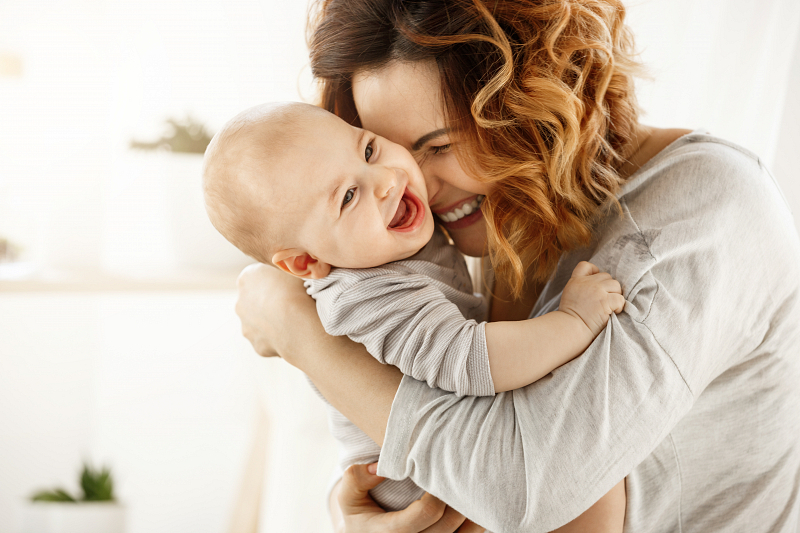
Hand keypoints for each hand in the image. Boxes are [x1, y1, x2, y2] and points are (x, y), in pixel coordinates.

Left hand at [235, 263, 316, 358]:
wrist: (297, 324)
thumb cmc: (297, 291)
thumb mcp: (294, 268)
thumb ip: (290, 267)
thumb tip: (298, 266)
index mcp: (247, 278)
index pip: (259, 276)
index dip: (275, 280)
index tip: (290, 285)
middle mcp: (240, 303)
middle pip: (255, 300)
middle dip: (270, 302)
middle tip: (293, 304)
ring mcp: (246, 327)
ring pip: (260, 322)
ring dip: (273, 322)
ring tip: (295, 321)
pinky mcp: (257, 346)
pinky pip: (269, 340)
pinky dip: (279, 339)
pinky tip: (294, 335)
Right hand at [335, 463, 484, 532]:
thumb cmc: (359, 512)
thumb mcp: (348, 494)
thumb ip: (357, 478)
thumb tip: (380, 467)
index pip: (427, 513)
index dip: (437, 492)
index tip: (437, 472)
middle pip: (449, 523)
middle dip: (456, 497)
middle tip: (457, 472)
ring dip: (470, 511)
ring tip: (468, 486)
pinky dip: (474, 522)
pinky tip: (472, 503)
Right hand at [558, 261, 624, 336]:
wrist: (569, 329)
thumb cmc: (569, 319)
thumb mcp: (569, 296)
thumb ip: (580, 288)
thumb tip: (598, 287)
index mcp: (575, 281)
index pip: (585, 266)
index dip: (595, 271)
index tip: (596, 284)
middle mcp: (586, 283)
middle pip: (606, 276)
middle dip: (608, 288)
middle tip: (605, 302)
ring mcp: (596, 291)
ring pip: (616, 285)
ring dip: (616, 296)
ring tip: (610, 307)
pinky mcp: (605, 301)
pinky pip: (620, 299)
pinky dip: (619, 306)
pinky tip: (613, 313)